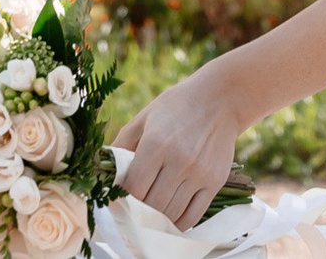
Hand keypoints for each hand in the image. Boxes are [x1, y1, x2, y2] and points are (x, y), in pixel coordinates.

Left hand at [113, 59, 249, 232]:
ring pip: (171, 214)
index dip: (123, 197)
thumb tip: (104, 170)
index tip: (118, 199)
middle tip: (132, 211)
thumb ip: (122, 143)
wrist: (220, 100)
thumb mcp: (145, 117)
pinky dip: (178, 224)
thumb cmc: (177, 106)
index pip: (134, 187)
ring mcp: (199, 174)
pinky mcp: (215, 182)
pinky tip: (169, 219)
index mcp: (156, 143)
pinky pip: (193, 216)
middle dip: (139, 211)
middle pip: (152, 205)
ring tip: (148, 216)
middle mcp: (179, 161)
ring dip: (157, 220)